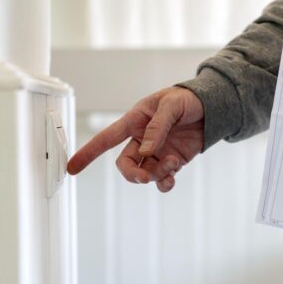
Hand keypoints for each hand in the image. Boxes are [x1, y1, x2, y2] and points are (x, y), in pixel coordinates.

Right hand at [67, 86, 203, 191]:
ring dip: (156, 175)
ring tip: (173, 164)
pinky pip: (161, 180)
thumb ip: (158, 127)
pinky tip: (173, 177)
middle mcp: (141, 140)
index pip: (106, 138)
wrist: (210, 108)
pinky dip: (165, 183)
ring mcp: (156, 153)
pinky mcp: (171, 162)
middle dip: (134, 174)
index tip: (72, 168)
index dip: (88, 152)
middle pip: (125, 165)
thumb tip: (146, 151)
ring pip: (145, 174)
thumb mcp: (171, 105)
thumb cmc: (186, 99)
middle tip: (147, 177)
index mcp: (135, 121)